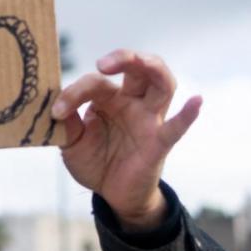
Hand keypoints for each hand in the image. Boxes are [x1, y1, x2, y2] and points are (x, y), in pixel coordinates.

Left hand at [50, 50, 200, 231]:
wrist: (111, 194)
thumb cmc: (94, 161)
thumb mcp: (72, 143)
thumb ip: (66, 124)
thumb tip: (54, 107)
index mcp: (109, 98)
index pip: (95, 83)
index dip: (74, 94)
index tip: (56, 112)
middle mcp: (132, 103)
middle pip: (139, 69)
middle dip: (125, 57)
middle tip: (102, 64)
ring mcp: (148, 120)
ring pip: (162, 85)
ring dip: (153, 69)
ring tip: (140, 60)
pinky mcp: (159, 143)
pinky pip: (176, 127)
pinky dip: (187, 115)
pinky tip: (196, 100)